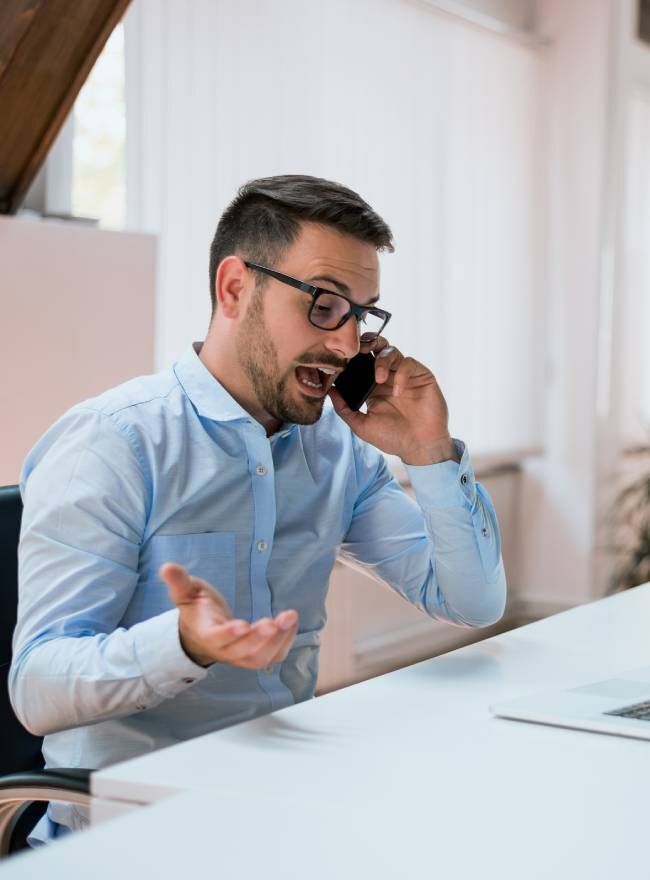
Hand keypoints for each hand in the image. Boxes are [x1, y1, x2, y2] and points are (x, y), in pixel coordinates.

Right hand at [161, 562, 298, 668]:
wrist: (202, 633)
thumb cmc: (197, 609)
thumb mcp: (186, 592)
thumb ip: (178, 581)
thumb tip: (166, 567)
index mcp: (206, 633)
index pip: (217, 638)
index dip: (229, 634)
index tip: (242, 624)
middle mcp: (224, 650)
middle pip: (242, 651)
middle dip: (260, 638)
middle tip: (274, 621)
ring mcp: (241, 656)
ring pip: (260, 658)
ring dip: (277, 640)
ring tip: (289, 617)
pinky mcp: (256, 655)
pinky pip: (273, 656)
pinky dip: (285, 642)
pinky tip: (291, 622)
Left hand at [328, 336, 459, 464]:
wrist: (420, 447)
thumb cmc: (393, 438)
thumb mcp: (362, 426)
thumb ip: (344, 409)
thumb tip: (329, 392)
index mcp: (372, 386)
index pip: (360, 362)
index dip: (352, 357)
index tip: (342, 359)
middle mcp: (388, 377)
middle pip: (377, 347)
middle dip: (368, 342)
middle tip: (360, 350)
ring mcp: (404, 375)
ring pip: (392, 351)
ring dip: (382, 360)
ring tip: (379, 379)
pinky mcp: (421, 376)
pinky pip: (409, 363)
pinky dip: (401, 374)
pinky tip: (398, 392)